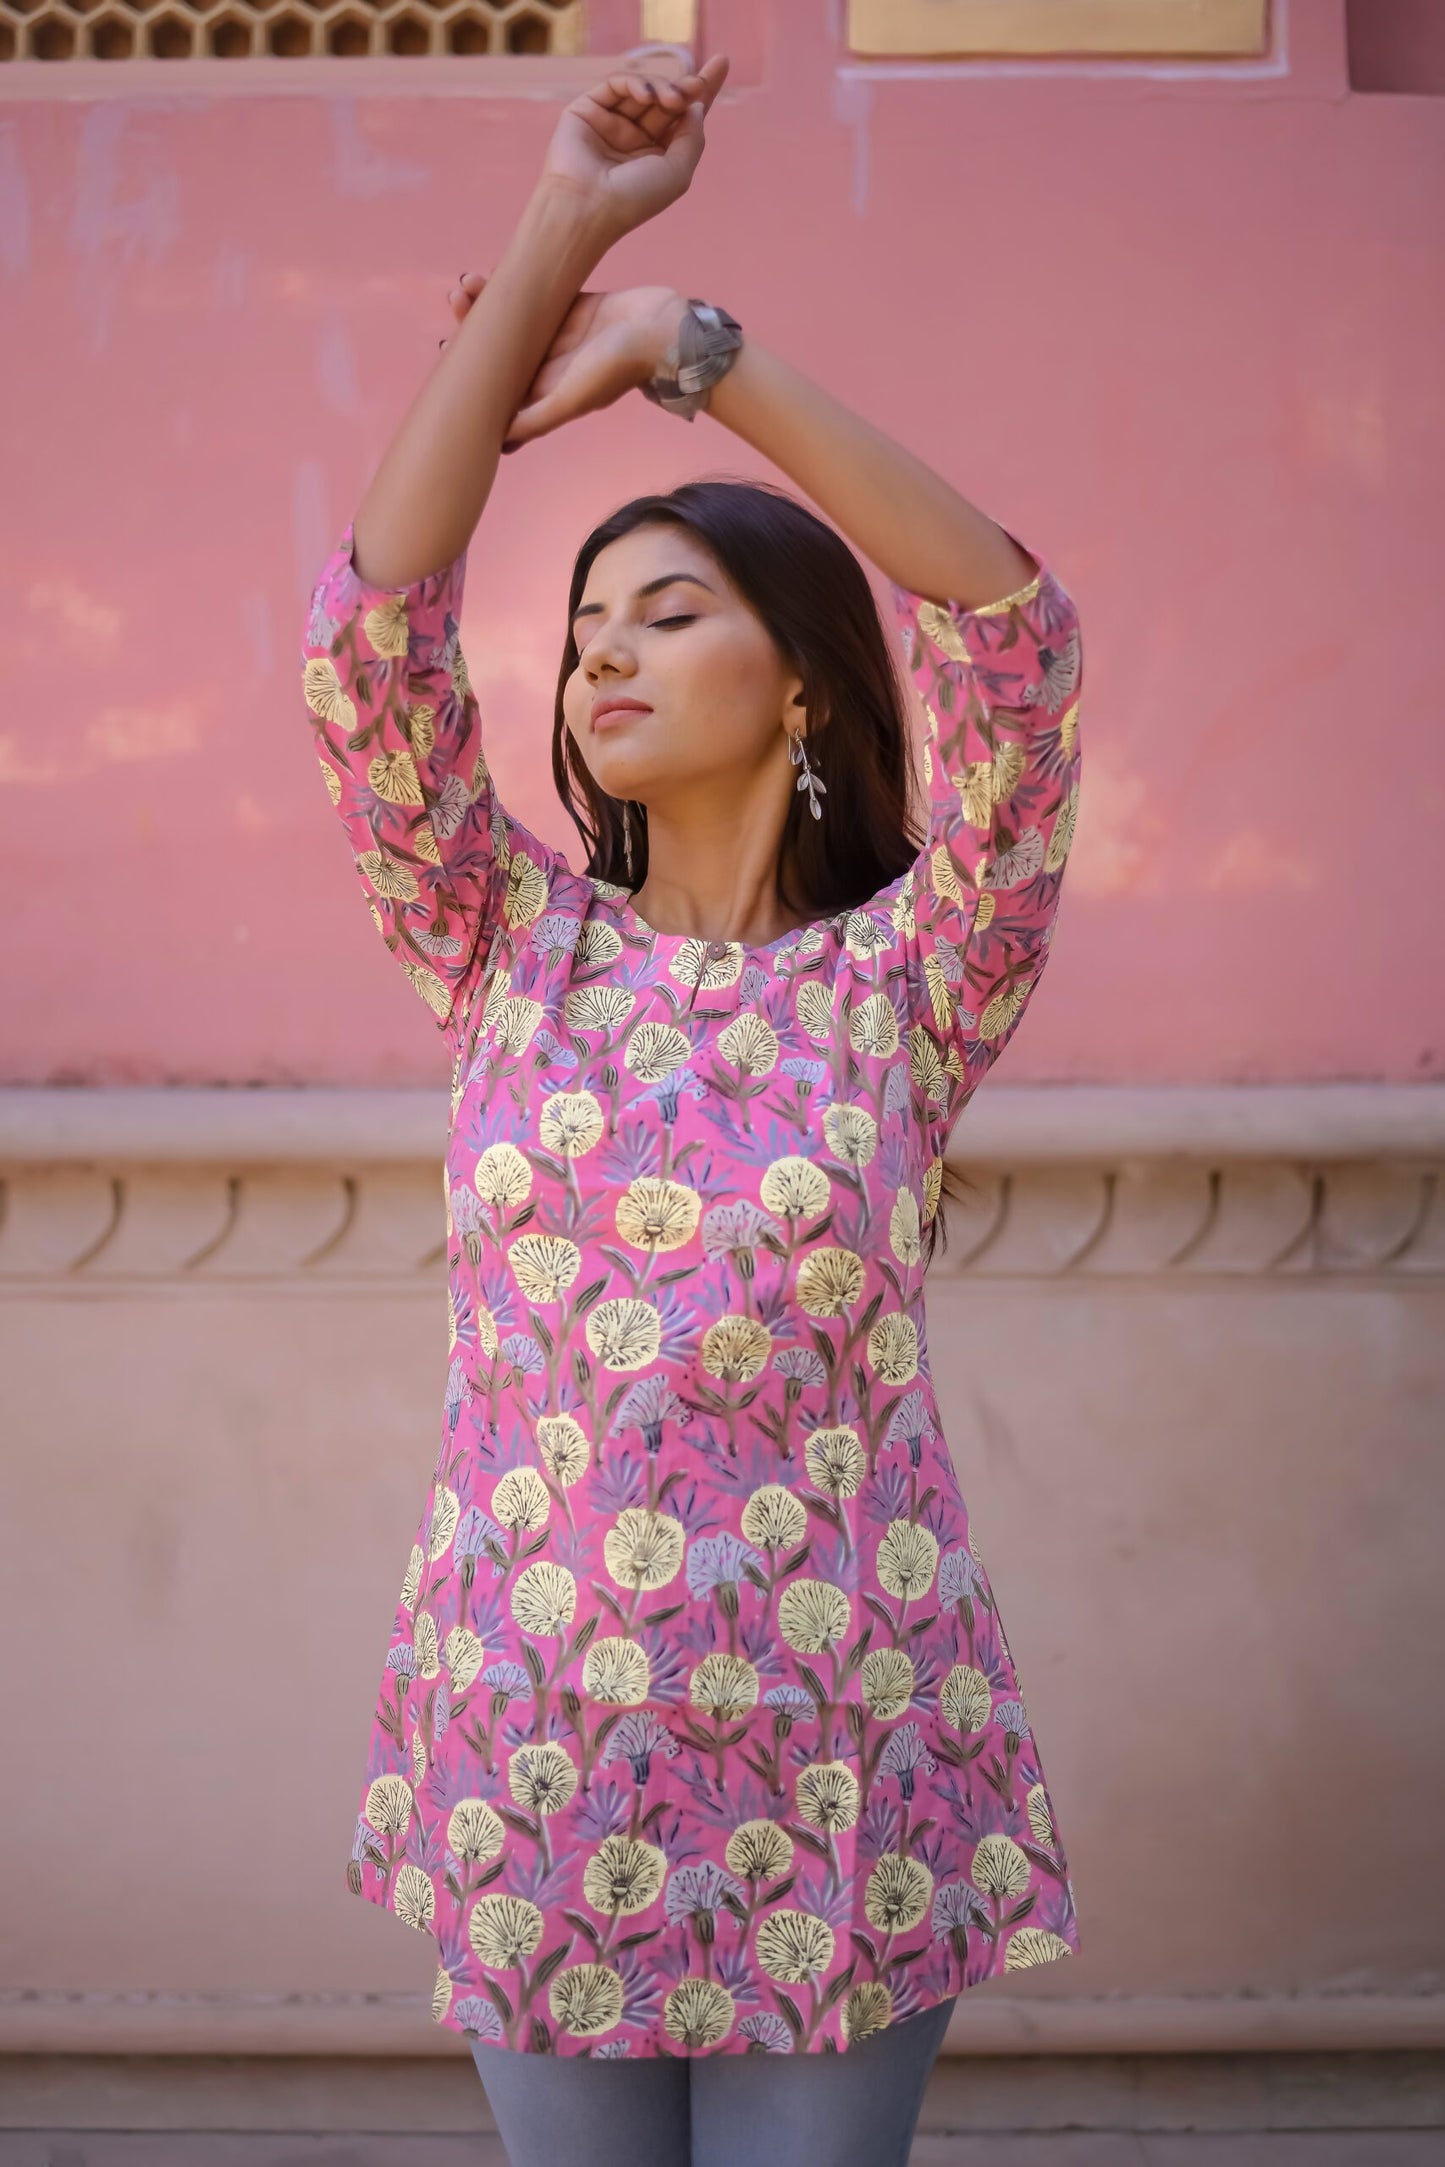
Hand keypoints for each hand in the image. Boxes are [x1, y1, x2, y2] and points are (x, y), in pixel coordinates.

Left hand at [442, 274, 688, 448]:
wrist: (666, 332)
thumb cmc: (622, 369)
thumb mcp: (574, 397)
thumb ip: (537, 417)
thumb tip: (498, 439)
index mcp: (541, 392)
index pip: (495, 387)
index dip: (467, 370)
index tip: (445, 347)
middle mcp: (546, 367)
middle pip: (498, 350)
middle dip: (471, 326)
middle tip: (455, 302)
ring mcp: (556, 337)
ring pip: (510, 320)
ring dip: (486, 302)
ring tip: (467, 282)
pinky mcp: (569, 308)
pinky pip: (532, 295)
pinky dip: (511, 284)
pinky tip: (491, 272)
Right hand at [539, 53, 728, 235]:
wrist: (587, 206)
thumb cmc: (634, 198)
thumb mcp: (679, 172)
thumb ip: (693, 136)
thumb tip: (695, 104)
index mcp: (657, 158)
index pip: (683, 118)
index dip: (703, 93)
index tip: (721, 62)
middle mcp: (635, 140)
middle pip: (667, 100)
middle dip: (686, 87)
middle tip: (698, 83)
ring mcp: (611, 123)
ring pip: (644, 91)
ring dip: (663, 88)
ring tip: (672, 100)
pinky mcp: (588, 110)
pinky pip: (616, 85)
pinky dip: (635, 83)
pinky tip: (646, 95)